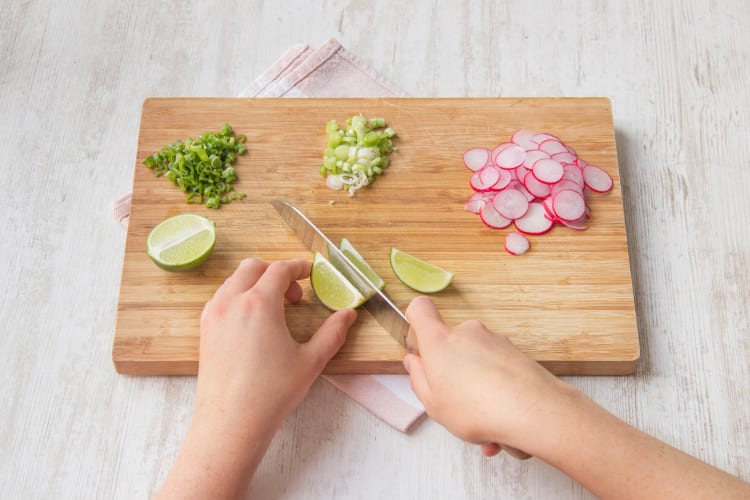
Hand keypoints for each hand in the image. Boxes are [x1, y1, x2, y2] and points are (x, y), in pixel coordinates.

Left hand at [156, 258, 356, 498]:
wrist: (230, 423)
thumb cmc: (271, 393)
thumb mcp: (311, 361)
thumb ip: (332, 333)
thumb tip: (348, 315)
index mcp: (259, 303)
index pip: (280, 270)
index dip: (298, 267)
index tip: (309, 271)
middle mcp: (232, 302)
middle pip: (253, 267)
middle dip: (276, 272)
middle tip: (294, 294)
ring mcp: (214, 315)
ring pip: (234, 281)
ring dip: (256, 283)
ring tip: (275, 309)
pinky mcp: (205, 330)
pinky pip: (221, 298)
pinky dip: (239, 297)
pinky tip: (253, 322)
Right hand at [402, 296, 578, 457]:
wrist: (532, 410)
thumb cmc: (478, 407)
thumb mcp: (433, 403)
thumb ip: (419, 378)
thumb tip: (415, 363)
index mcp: (439, 341)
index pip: (420, 309)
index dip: (416, 321)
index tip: (419, 343)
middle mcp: (467, 333)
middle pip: (450, 343)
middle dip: (451, 369)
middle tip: (455, 400)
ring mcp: (494, 340)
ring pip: (476, 360)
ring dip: (477, 386)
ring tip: (483, 421)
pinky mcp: (515, 351)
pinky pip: (497, 369)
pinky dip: (496, 390)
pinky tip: (501, 420)